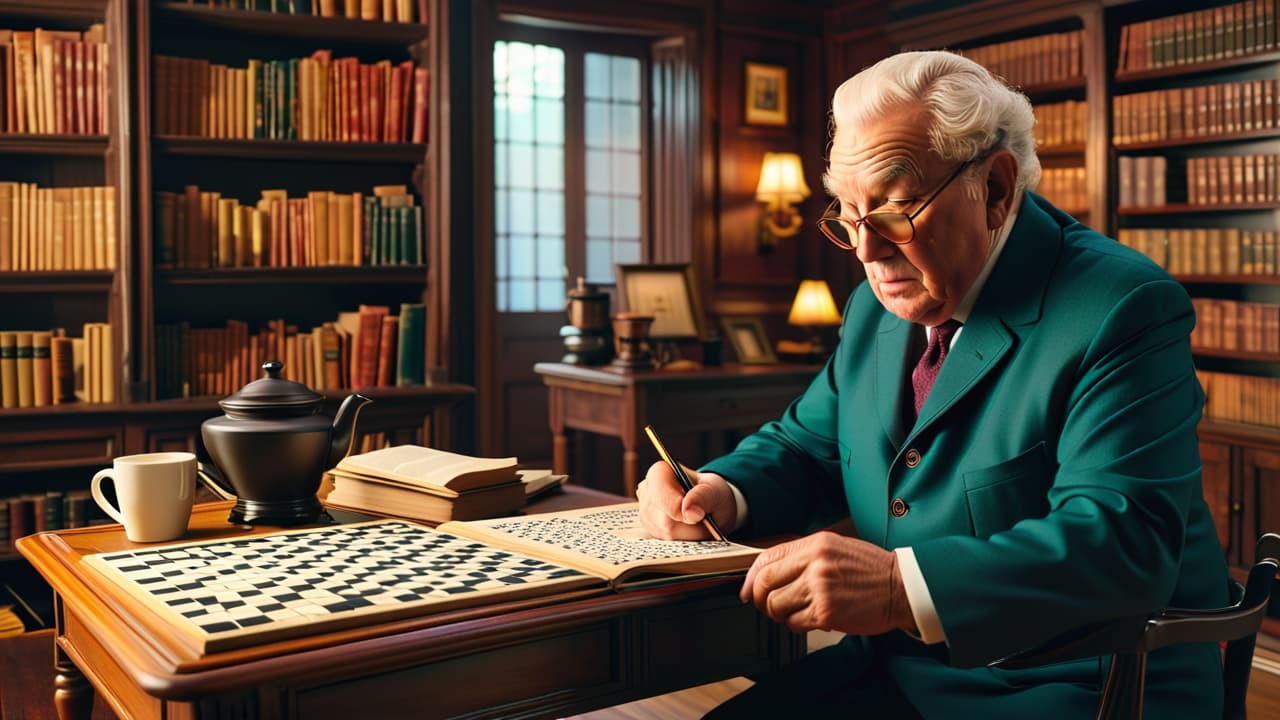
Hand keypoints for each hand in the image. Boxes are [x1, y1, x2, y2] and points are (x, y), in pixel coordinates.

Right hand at [636, 461, 735, 540]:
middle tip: (703, 518)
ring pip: (666, 535)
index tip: (698, 515)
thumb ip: (703, 497)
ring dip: (687, 535)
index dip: (678, 510)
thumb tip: (689, 512)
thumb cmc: (711, 493)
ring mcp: (645, 512)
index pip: (660, 496)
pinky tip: (688, 530)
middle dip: (689, 527)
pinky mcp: (648, 529)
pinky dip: (682, 540)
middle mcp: (647, 491)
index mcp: (659, 473)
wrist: (709, 505)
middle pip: (664, 522)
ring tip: (697, 523)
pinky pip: (665, 543)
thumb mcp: (715, 491)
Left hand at [740, 532, 914, 636]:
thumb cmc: (872, 569)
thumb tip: (770, 574)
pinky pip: (795, 623)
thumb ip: (804, 557)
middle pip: (765, 584)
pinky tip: (811, 619)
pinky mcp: (827, 612)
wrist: (903, 586)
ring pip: (776, 606)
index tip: (748, 590)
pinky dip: (797, 625)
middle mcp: (814, 563)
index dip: (751, 578)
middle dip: (761, 599)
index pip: (767, 559)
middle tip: (769, 606)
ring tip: (796, 612)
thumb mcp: (836, 548)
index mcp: (815, 545)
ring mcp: (820, 588)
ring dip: (781, 614)